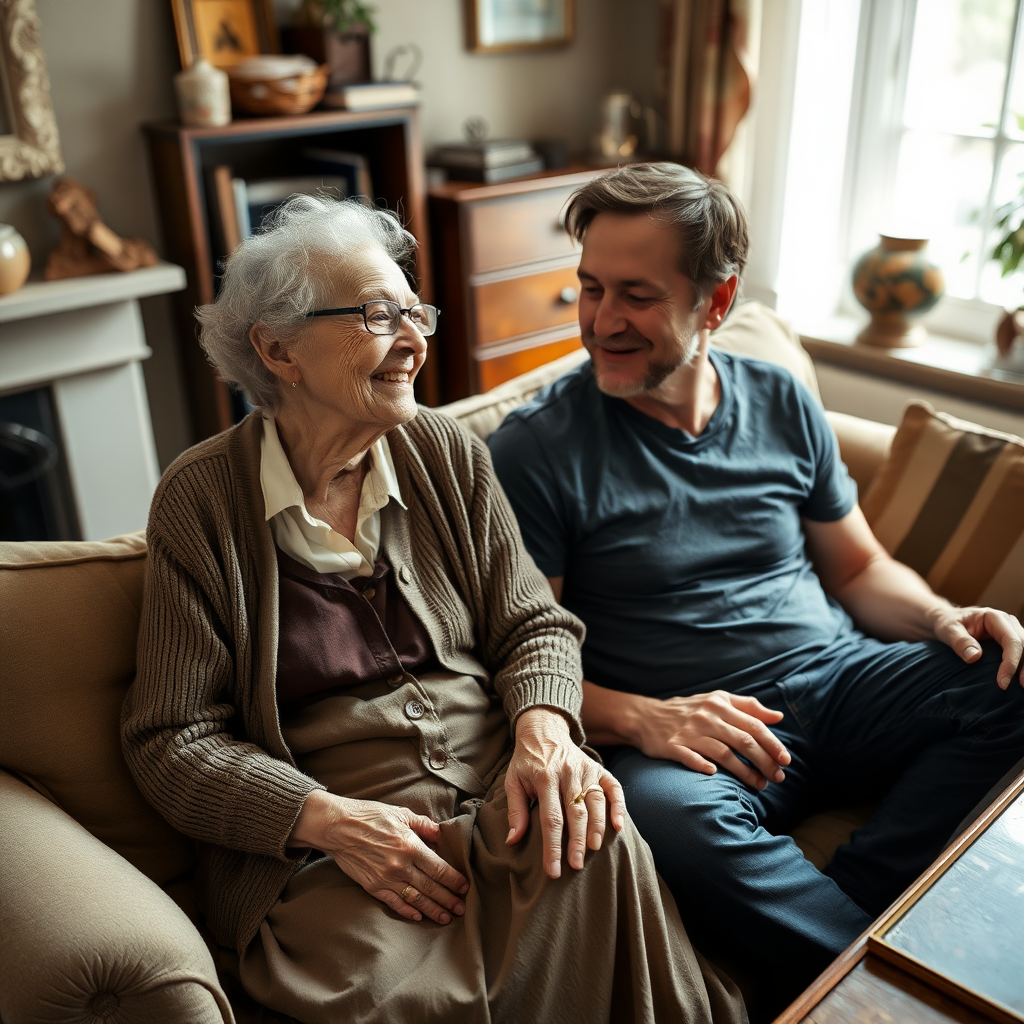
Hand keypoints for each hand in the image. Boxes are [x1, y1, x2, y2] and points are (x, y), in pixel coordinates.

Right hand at [288, 790, 468, 924]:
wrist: (337, 826)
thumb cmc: (369, 816)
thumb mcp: (400, 813)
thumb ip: (423, 824)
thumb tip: (439, 833)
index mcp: (410, 846)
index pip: (439, 868)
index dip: (454, 880)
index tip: (464, 887)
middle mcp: (401, 865)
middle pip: (431, 887)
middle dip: (449, 899)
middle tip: (462, 908)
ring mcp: (386, 878)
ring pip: (416, 899)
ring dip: (433, 910)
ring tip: (446, 917)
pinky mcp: (373, 886)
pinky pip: (394, 903)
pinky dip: (408, 912)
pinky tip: (419, 917)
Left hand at [505, 707, 625, 878]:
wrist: (543, 729)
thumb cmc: (527, 761)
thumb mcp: (513, 781)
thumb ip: (516, 811)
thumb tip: (512, 841)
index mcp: (544, 778)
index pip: (550, 819)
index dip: (552, 847)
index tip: (554, 870)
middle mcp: (567, 774)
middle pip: (575, 813)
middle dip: (576, 842)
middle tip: (577, 866)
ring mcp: (585, 770)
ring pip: (595, 802)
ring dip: (597, 827)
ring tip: (595, 849)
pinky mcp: (598, 768)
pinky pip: (613, 787)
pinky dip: (619, 805)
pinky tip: (619, 826)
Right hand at [631, 691, 790, 789]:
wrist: (646, 715)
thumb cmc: (688, 709)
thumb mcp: (717, 700)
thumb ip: (748, 707)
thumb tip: (778, 717)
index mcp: (719, 704)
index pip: (753, 724)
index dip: (772, 743)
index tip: (786, 760)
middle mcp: (706, 717)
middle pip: (743, 740)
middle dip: (764, 761)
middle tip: (778, 778)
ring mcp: (688, 732)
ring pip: (723, 753)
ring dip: (744, 772)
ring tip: (759, 785)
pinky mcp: (672, 746)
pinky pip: (691, 758)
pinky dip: (703, 766)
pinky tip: (715, 776)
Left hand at [931, 605, 1023, 688]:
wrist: (947, 621)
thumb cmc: (948, 624)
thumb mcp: (948, 630)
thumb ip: (960, 641)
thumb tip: (975, 657)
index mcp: (995, 617)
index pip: (1011, 641)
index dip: (1010, 662)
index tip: (1002, 683)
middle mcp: (1008, 624)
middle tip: (1020, 688)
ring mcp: (1011, 632)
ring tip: (1022, 687)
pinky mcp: (1010, 642)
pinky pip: (1022, 654)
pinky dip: (1022, 667)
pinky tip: (1019, 680)